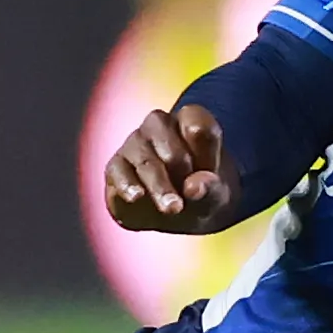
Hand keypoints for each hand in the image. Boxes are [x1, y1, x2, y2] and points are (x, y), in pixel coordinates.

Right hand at [104, 102, 233, 230]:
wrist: (179, 213)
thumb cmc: (201, 192)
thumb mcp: (216, 194)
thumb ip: (210, 188)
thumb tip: (193, 188)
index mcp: (190, 120)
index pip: (198, 126)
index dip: (206, 155)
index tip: (211, 177)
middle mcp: (159, 124)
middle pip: (171, 146)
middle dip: (179, 173)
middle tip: (186, 202)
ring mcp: (135, 142)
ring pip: (145, 160)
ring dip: (158, 186)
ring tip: (171, 209)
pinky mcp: (116, 164)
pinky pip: (118, 170)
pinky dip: (127, 184)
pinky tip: (136, 197)